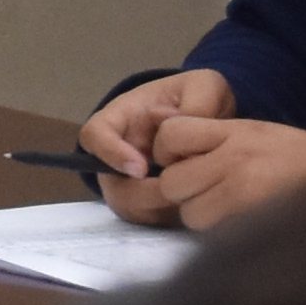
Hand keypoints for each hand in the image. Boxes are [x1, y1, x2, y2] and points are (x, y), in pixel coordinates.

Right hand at [80, 69, 235, 228]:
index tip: (141, 167)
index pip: (95, 135)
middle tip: (176, 190)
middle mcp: (118, 153)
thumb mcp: (205, 85)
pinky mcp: (149, 202)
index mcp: (121, 118)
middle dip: (143, 193)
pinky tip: (197, 201)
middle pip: (111, 185)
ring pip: (130, 207)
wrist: (211, 118)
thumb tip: (183, 131)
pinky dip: (171, 215)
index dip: (110, 154)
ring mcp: (131, 181)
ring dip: (159, 207)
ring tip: (192, 195)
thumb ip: (199, 102)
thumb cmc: (197, 97)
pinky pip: (150, 219)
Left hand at [124, 108, 305, 231]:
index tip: (184, 161)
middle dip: (184, 193)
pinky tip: (245, 227)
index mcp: (236, 131)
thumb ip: (218, 141)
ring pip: (190, 214)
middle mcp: (234, 158)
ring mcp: (243, 191)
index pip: (171, 134)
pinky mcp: (253, 222)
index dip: (168, 152)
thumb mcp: (261, 134)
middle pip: (173, 182)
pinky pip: (215, 235)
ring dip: (204, 218)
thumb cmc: (304, 160)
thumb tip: (171, 151)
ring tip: (232, 213)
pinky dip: (223, 236)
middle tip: (209, 194)